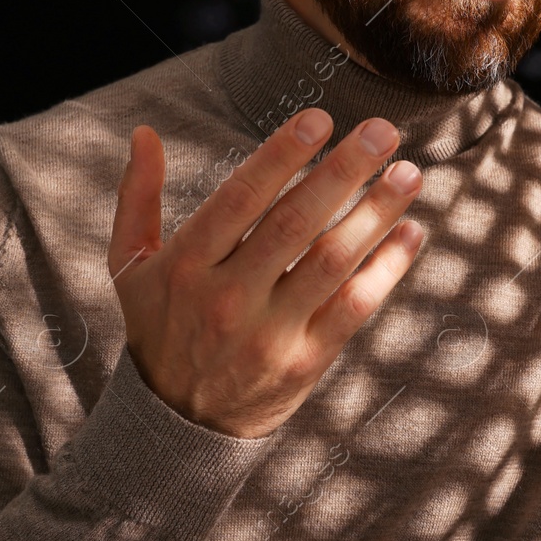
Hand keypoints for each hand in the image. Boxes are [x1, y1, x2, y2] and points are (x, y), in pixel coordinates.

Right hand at [107, 108, 424, 438]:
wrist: (177, 422)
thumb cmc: (159, 325)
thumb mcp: (130, 265)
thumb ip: (137, 197)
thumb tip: (145, 133)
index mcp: (185, 266)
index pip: (239, 199)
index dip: (280, 156)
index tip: (319, 119)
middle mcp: (227, 298)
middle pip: (294, 225)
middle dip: (342, 172)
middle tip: (382, 131)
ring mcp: (269, 333)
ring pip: (331, 263)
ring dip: (376, 214)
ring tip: (409, 173)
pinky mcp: (304, 361)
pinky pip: (353, 308)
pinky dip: (387, 269)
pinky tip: (410, 232)